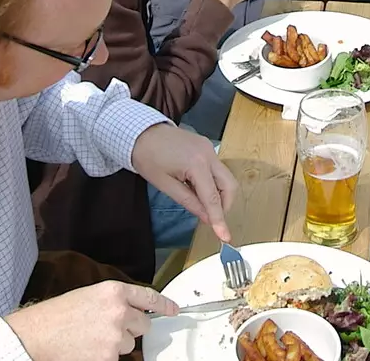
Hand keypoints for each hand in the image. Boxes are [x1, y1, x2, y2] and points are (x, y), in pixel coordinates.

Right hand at [4, 280, 177, 360]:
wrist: (37, 335)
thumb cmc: (59, 315)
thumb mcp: (90, 295)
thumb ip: (115, 301)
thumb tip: (134, 311)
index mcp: (114, 291)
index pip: (149, 298)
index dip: (164, 305)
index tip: (174, 310)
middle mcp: (119, 312)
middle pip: (143, 326)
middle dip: (131, 329)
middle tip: (107, 328)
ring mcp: (115, 336)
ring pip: (129, 345)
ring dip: (116, 344)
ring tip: (91, 339)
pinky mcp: (109, 357)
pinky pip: (117, 359)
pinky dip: (106, 357)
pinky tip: (88, 350)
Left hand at [131, 123, 236, 240]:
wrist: (140, 132)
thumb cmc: (148, 159)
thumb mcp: (166, 186)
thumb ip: (189, 202)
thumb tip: (207, 218)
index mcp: (197, 164)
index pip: (213, 198)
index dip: (219, 219)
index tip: (226, 238)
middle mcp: (209, 154)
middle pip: (229, 185)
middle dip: (224, 205)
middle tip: (212, 218)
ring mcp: (209, 148)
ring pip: (226, 177)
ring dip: (219, 194)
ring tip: (201, 202)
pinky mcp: (207, 146)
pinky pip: (217, 168)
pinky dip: (213, 182)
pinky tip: (197, 187)